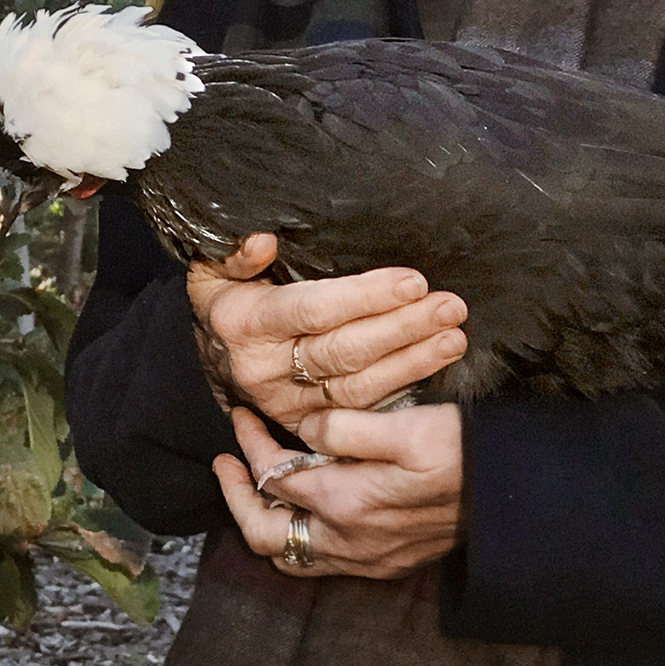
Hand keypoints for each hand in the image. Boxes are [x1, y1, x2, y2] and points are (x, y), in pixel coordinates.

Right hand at [186, 233, 466, 424]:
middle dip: (403, 329)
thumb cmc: (223, 299)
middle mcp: (264, 370)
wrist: (210, 357)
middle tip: (451, 308)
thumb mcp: (212, 269)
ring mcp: (287, 403)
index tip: (414, 282)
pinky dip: (400, 389)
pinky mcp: (308, 424)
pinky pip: (360, 409)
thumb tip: (263, 241)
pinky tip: (433, 366)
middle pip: (343, 351)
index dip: (366, 297)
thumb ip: (236, 254)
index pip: (313, 310)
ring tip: (454, 337)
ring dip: (412, 362)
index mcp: (244, 324)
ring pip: (357, 386)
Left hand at [214, 401, 465, 580]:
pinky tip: (306, 510)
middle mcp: (348, 542)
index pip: (275, 479)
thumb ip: (347, 425)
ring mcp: (366, 560)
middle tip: (227, 461)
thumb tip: (306, 428)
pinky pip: (320, 563)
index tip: (240, 417)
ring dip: (266, 521)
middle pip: (265, 535)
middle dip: (237, 496)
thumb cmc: (463, 454)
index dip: (250, 446)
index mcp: (346, 503)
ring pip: (290, 556)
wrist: (512, 498)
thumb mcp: (408, 425)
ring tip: (259, 486)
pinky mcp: (384, 565)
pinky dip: (297, 537)